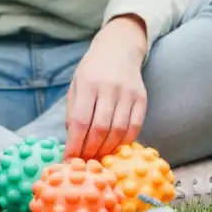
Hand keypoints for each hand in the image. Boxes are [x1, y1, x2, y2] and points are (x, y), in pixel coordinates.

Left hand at [65, 15, 148, 160]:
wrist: (118, 49)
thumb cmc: (92, 71)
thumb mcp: (76, 85)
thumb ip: (73, 111)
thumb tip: (72, 142)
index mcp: (87, 83)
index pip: (80, 120)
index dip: (75, 144)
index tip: (69, 159)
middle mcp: (109, 87)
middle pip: (100, 128)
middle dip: (90, 150)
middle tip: (84, 163)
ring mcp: (128, 93)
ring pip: (118, 131)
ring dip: (107, 149)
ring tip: (98, 158)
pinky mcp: (142, 99)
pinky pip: (134, 127)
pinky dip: (123, 142)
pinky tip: (114, 148)